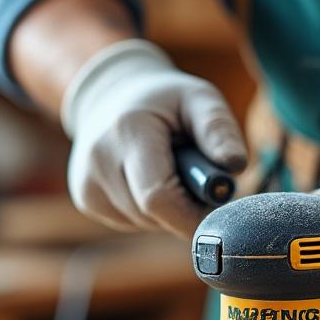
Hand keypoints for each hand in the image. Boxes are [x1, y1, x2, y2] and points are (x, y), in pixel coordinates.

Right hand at [61, 39, 245, 236]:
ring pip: (142, 222)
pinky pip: (129, 222)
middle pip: (151, 214)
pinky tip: (147, 181)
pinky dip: (148, 211)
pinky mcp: (85, 198)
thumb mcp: (199, 99)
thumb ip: (218, 129)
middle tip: (198, 184)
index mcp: (127, 130)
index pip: (157, 196)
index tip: (217, 211)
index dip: (191, 214)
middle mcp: (98, 159)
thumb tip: (235, 165)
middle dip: (183, 210)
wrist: (113, 97)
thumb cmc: (166, 101)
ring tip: (171, 174)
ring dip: (167, 211)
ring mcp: (86, 182)